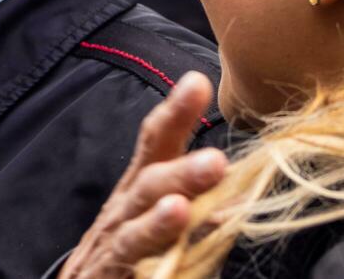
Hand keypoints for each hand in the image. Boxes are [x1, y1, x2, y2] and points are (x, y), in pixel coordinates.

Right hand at [57, 72, 227, 277]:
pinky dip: (149, 238)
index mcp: (142, 187)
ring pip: (139, 215)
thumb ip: (198, 209)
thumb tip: (238, 197)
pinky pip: (129, 252)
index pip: (157, 143)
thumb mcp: (165, 224)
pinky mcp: (105, 266)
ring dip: (163, 209)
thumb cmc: (132, 253)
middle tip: (216, 161)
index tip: (197, 82)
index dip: (175, 113)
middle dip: (181, 169)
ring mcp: (113, 236)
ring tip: (185, 203)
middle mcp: (125, 206)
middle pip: (150, 179)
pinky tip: (169, 225)